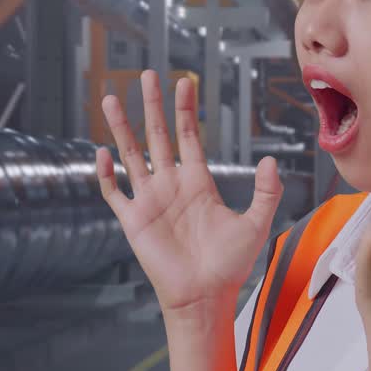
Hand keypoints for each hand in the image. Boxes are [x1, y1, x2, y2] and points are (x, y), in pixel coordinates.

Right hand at [95, 70, 282, 322]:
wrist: (204, 297)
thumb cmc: (230, 265)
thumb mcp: (257, 224)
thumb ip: (266, 192)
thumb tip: (269, 160)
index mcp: (198, 181)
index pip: (189, 135)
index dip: (185, 109)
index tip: (184, 81)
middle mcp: (171, 184)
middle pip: (157, 135)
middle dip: (152, 105)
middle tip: (147, 74)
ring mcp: (150, 200)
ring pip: (132, 154)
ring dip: (121, 127)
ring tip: (112, 98)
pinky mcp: (134, 221)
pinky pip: (115, 192)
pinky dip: (106, 174)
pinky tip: (101, 153)